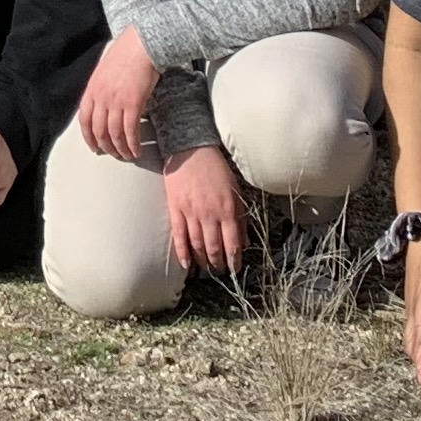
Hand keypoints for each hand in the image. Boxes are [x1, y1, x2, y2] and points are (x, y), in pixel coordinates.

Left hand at [75, 28, 158, 159]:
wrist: (142, 44)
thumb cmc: (126, 54)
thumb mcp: (104, 71)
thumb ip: (101, 88)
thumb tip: (103, 106)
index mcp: (92, 88)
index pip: (84, 120)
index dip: (89, 137)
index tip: (94, 147)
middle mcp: (101, 97)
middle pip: (99, 131)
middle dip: (106, 147)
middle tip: (114, 154)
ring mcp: (116, 101)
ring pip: (115, 134)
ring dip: (121, 149)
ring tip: (127, 156)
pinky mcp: (133, 103)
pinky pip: (131, 131)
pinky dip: (133, 144)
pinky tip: (136, 150)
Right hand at [162, 144, 245, 273]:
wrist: (190, 149)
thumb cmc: (216, 169)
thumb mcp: (235, 190)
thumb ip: (240, 216)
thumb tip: (245, 241)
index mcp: (227, 209)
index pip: (232, 243)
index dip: (234, 260)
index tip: (235, 269)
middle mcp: (210, 214)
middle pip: (214, 247)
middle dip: (218, 263)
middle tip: (219, 270)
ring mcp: (191, 212)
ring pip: (196, 245)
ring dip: (202, 260)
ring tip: (206, 268)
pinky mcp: (175, 208)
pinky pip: (178, 235)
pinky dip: (182, 252)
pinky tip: (185, 264)